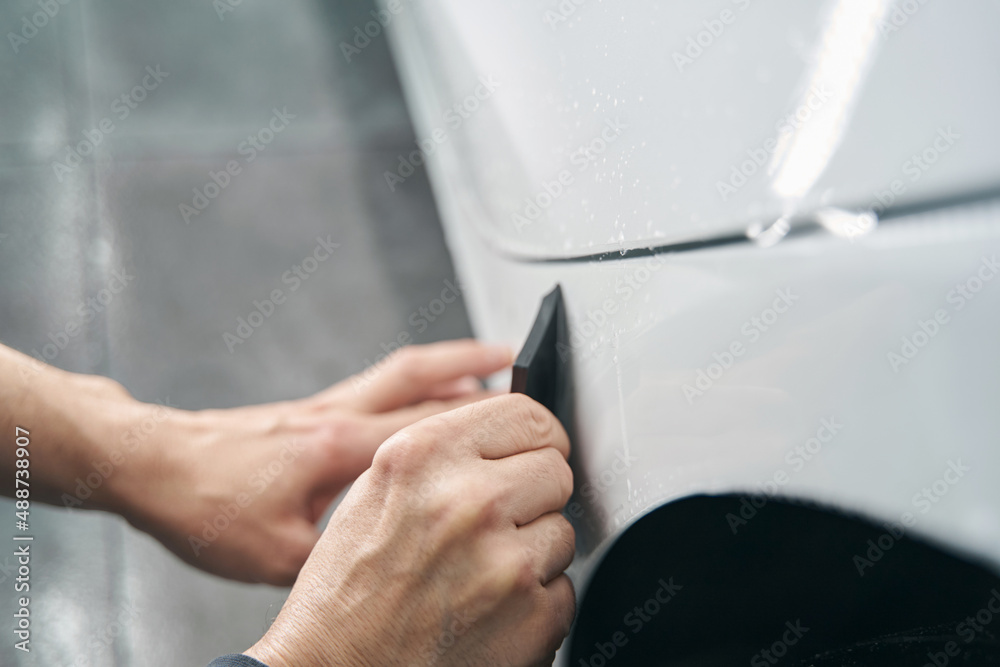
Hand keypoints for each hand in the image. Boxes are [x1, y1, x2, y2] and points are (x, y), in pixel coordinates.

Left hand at [106, 339, 511, 583]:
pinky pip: (379, 384)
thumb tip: (386, 566)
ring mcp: (326, 407)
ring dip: (451, 362)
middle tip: (523, 370)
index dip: (484, 426)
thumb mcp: (275, 556)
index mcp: (340, 449)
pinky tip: (424, 397)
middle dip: (480, 371)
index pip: (429, 428)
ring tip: (491, 361)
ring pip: (403, 371)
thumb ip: (338, 557)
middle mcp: (339, 416)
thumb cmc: (203, 505)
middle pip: (424, 378)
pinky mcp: (312, 412)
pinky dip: (415, 380)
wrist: (153, 465)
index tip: (523, 427)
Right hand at [245, 393, 576, 666]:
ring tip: (477, 572)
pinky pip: (563, 588)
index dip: (535, 436)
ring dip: (532, 550)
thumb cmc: (345, 592)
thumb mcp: (375, 489)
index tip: (534, 449)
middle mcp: (469, 502)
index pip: (528, 415)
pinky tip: (487, 608)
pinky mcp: (533, 617)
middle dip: (533, 493)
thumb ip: (442, 450)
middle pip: (556, 470)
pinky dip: (535, 601)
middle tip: (493, 523)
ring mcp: (507, 562)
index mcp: (425, 456)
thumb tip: (501, 434)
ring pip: (563, 530)